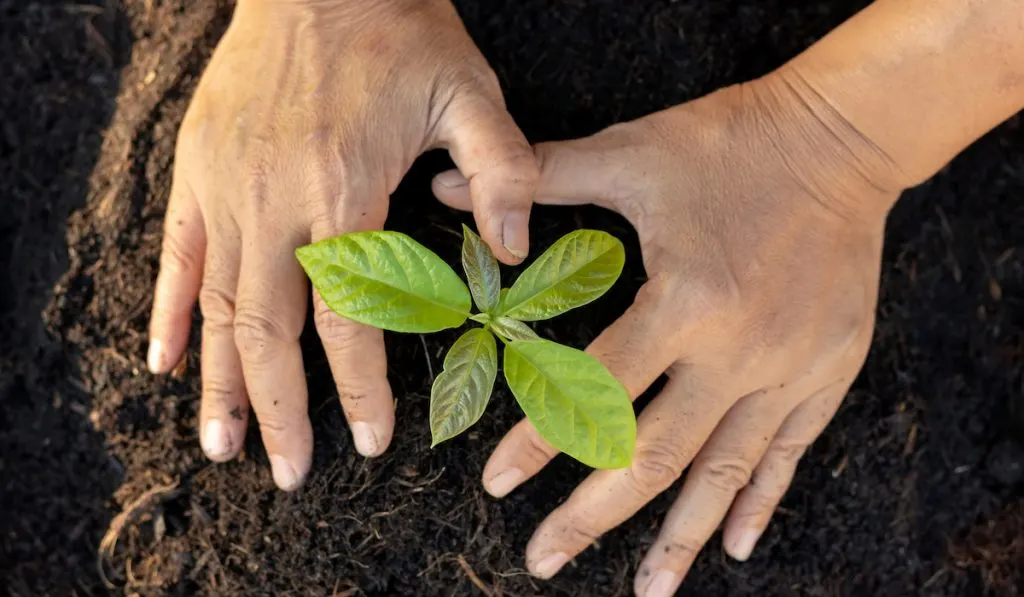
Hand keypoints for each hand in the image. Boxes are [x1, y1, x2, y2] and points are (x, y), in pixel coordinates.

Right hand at [146, 0, 538, 490]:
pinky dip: (169, 312)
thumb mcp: (469, 92)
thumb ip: (502, 169)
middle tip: (288, 473)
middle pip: (270, 331)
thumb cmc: (400, 30)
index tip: (367, 441)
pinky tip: (164, 361)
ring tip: (220, 446)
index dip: (358, 388)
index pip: (349, 318)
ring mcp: (226, 187)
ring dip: (218, 383)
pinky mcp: (198, 169)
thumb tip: (512, 247)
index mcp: (344, 190)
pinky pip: (175, 254)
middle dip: (280, 411)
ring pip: (216, 306)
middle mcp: (274, 201)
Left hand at [434, 71, 903, 593]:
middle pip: (655, 455)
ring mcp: (789, 369)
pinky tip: (735, 548)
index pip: (597, 390)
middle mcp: (738, 350)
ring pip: (724, 473)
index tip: (497, 483)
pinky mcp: (827, 373)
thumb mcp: (630, 154)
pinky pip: (788, 453)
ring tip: (645, 593)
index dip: (541, 440)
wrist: (842, 137)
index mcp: (685, 301)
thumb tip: (450, 183)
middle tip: (544, 559)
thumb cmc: (728, 142)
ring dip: (678, 538)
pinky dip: (759, 502)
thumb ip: (538, 177)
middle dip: (593, 515)